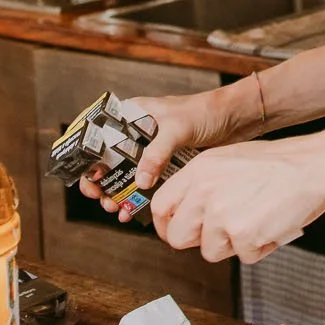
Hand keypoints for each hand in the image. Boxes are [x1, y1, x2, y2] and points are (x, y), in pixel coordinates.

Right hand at [78, 84, 256, 221]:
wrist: (235, 119)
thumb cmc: (206, 112)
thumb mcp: (177, 129)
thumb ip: (157, 153)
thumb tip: (139, 181)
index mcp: (133, 114)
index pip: (100, 133)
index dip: (89, 155)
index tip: (89, 176)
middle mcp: (137, 132)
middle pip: (108, 159)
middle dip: (101, 181)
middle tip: (101, 198)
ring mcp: (150, 150)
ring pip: (125, 174)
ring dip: (117, 193)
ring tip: (115, 209)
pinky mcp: (164, 164)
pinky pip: (144, 183)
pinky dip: (136, 197)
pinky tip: (131, 212)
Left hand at [147, 137, 324, 266]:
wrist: (312, 167)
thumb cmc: (278, 163)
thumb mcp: (227, 160)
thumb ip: (202, 184)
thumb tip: (186, 211)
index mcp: (198, 171)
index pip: (160, 206)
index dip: (166, 225)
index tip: (175, 230)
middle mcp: (204, 192)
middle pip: (178, 237)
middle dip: (198, 241)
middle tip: (219, 235)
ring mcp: (222, 215)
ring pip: (211, 251)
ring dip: (232, 245)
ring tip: (254, 222)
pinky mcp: (244, 235)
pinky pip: (243, 257)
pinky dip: (259, 248)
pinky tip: (270, 225)